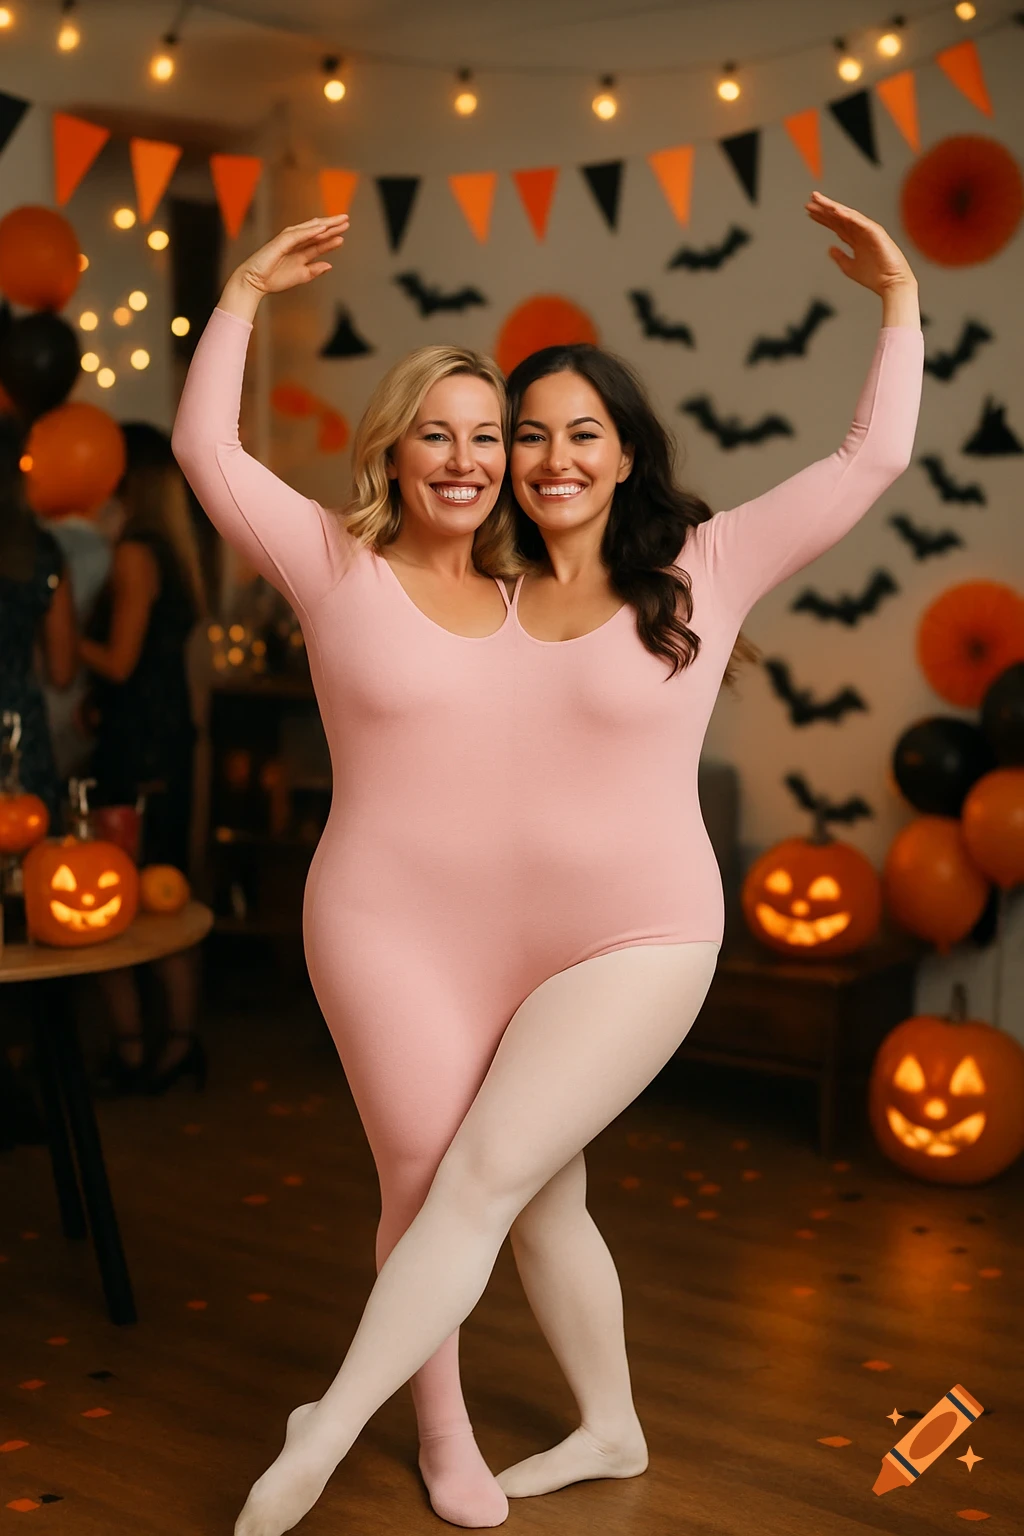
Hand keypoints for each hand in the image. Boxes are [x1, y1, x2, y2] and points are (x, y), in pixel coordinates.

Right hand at [220, 215, 348, 318]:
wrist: (255, 282)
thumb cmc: (274, 279)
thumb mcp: (300, 276)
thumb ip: (314, 270)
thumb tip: (329, 265)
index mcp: (300, 252)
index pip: (318, 242)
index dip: (331, 237)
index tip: (344, 234)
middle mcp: (295, 243)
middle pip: (316, 231)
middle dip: (331, 225)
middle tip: (346, 219)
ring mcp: (288, 240)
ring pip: (309, 230)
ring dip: (323, 224)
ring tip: (338, 221)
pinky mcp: (280, 242)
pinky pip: (298, 235)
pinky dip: (310, 231)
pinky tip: (322, 228)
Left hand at [805, 191, 915, 293]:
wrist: (891, 283)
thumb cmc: (874, 277)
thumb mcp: (850, 267)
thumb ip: (840, 257)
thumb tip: (830, 248)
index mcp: (856, 239)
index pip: (836, 225)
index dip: (823, 218)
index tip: (809, 211)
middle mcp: (861, 231)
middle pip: (839, 217)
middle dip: (824, 208)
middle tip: (811, 198)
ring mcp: (868, 230)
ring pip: (847, 215)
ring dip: (832, 207)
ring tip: (819, 200)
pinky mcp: (875, 231)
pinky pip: (859, 220)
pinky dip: (847, 215)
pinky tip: (835, 210)